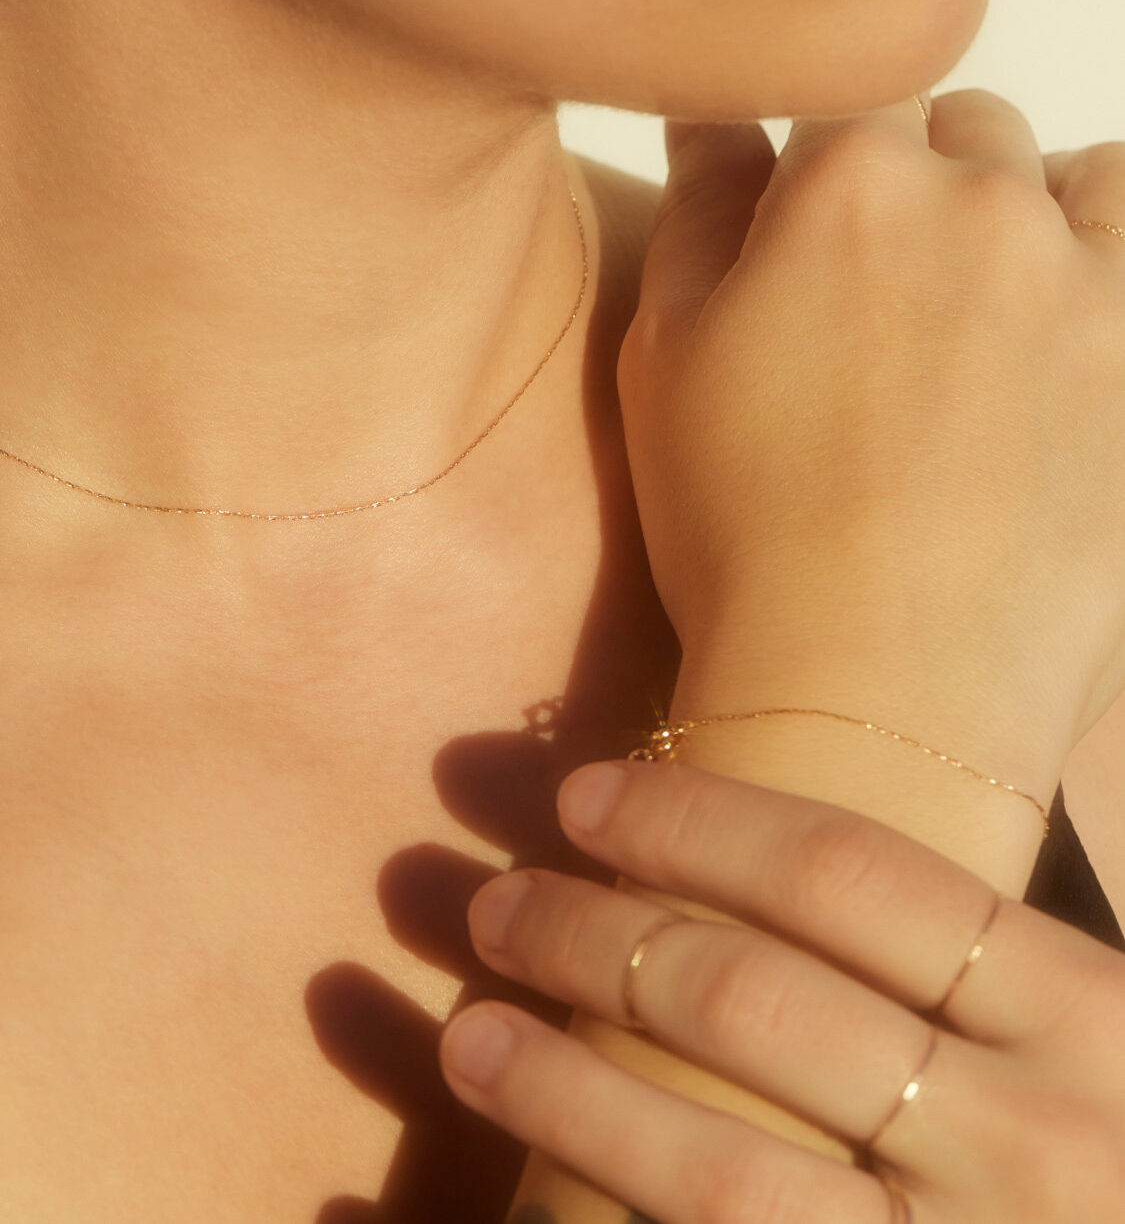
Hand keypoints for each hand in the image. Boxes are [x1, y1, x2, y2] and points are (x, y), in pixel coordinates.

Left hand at [439, 758, 1124, 1222]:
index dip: (693, 821)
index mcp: (1089, 1015)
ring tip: (472, 1039)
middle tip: (499, 905)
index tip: (583, 795)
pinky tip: (528, 1201)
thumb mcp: (1100, 1044)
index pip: (847, 873)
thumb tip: (776, 864)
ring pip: (713, 1165)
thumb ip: (984, 972)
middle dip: (595, 939)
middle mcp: (1032, 1140)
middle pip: (751, 1000)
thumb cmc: (1120, 1150)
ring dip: (564, 1092)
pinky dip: (600, 1220)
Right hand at [616, 94, 1124, 773]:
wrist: (872, 685)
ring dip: (1026, 211)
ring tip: (988, 310)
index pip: (845, 110)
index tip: (810, 246)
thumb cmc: (742, 529)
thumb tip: (719, 116)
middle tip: (886, 305)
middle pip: (958, 134)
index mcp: (847, 185)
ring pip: (1067, 179)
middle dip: (921, 189)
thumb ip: (699, 211)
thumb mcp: (665, 360)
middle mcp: (980, 200)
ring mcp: (1085, 276)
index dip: (821, 178)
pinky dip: (1106, 258)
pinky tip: (1069, 322)